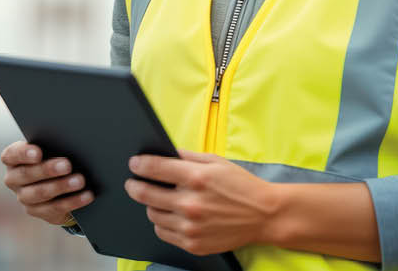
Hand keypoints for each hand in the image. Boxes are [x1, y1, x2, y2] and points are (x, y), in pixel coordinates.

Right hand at [0, 141, 93, 225]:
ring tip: (80, 180)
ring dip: (61, 186)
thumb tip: (69, 140)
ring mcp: (24, 197)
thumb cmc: (52, 156)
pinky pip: (55, 208)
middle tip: (67, 165)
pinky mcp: (38, 211)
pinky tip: (86, 196)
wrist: (58, 182)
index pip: (11, 155)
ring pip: (40, 193)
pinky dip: (72, 201)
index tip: (38, 153)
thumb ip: (51, 144)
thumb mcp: (49, 149)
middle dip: (48, 170)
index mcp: (13, 159)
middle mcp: (14, 179)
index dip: (23, 154)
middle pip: (27, 174)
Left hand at [123, 149, 279, 254]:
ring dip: (152, 206)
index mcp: (196, 178)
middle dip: (135, 186)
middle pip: (145, 194)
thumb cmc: (241, 186)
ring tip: (160, 200)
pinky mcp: (193, 244)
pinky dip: (163, 223)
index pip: (154, 169)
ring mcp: (191, 226)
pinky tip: (172, 215)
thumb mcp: (216, 161)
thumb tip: (163, 153)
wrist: (264, 215)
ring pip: (152, 215)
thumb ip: (187, 156)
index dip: (138, 165)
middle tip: (133, 183)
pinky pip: (163, 232)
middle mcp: (191, 203)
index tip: (134, 164)